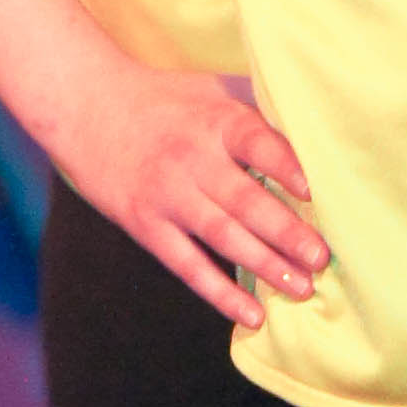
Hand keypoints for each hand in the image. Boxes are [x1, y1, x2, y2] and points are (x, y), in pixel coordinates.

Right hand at [60, 62, 326, 328]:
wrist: (85, 106)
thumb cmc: (165, 99)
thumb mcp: (212, 90)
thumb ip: (258, 113)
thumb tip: (319, 138)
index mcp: (217, 121)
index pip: (258, 143)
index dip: (287, 167)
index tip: (315, 192)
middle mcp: (193, 159)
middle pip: (245, 200)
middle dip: (286, 232)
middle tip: (321, 259)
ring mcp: (167, 195)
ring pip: (222, 236)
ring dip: (264, 265)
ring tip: (301, 288)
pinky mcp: (145, 224)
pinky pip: (187, 265)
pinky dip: (220, 292)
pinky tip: (251, 315)